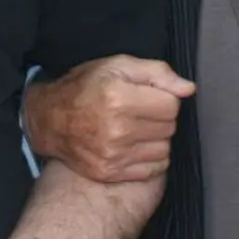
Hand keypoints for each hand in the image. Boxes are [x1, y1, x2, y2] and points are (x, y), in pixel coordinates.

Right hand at [24, 55, 192, 183]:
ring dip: (156, 139)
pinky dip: (149, 158)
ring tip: (136, 128)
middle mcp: (117, 130)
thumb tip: (188, 89)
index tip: (147, 96)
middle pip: (169, 128)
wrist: (50, 119)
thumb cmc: (86, 87)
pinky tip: (133, 146)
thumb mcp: (118, 66)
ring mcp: (113, 155)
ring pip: (164, 150)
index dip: (163, 97)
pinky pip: (153, 169)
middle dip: (160, 117)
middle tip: (139, 111)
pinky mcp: (111, 173)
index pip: (172, 105)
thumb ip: (157, 73)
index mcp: (118, 99)